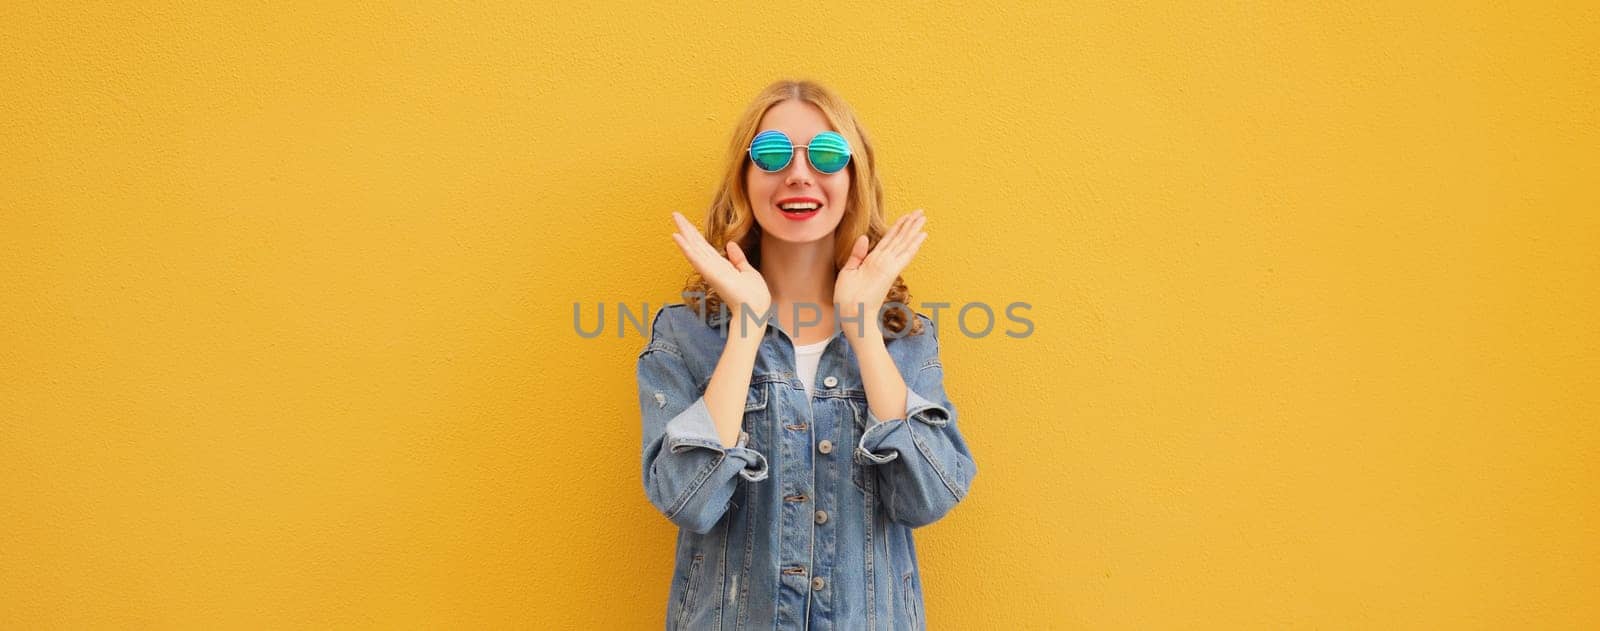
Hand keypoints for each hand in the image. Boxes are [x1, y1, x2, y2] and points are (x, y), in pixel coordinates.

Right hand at [671, 212, 771, 320]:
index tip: (687, 223)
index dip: (696, 234)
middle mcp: (713, 267)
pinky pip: (696, 258)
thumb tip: (730, 245)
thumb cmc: (754, 297)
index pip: (706, 246)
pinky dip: (686, 247)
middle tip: (675, 214)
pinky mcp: (711, 273)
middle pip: (697, 244)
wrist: (755, 311)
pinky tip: (678, 237)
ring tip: (674, 218)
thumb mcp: (748, 272)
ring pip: (694, 247)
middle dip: (687, 228)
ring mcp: (710, 270)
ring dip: (684, 233)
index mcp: (722, 266)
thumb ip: (738, 259)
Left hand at [834, 208, 926, 338]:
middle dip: (909, 224)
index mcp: (873, 261)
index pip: (888, 240)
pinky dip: (913, 245)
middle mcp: (883, 262)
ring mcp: (888, 266)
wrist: (851, 314)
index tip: (905, 216)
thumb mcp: (848, 271)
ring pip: (903, 243)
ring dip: (913, 229)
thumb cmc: (847, 298)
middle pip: (899, 239)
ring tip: (923, 217)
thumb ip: (857, 254)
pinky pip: (904, 255)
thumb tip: (864, 237)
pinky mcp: (890, 272)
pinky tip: (922, 235)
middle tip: (921, 211)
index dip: (897, 227)